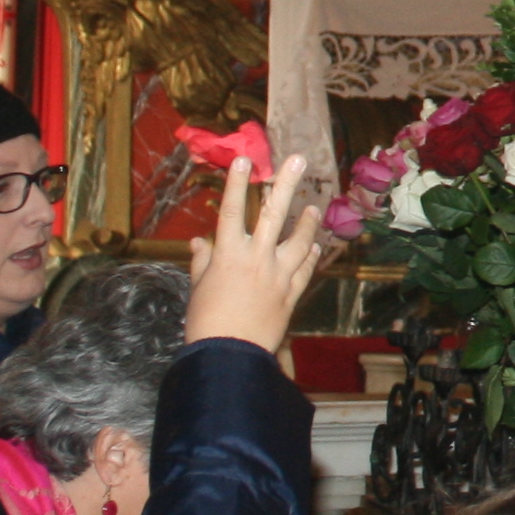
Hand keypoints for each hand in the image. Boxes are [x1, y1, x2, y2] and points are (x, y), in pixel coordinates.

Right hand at [180, 152, 330, 355]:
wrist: (230, 355)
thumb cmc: (206, 322)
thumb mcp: (198, 288)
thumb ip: (202, 262)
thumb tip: (199, 242)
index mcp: (228, 255)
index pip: (232, 211)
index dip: (236, 183)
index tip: (244, 159)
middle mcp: (256, 259)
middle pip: (273, 214)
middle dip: (287, 184)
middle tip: (299, 159)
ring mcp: (278, 275)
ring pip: (299, 240)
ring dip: (308, 223)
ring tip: (314, 208)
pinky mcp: (291, 294)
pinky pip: (305, 269)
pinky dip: (311, 256)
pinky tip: (316, 246)